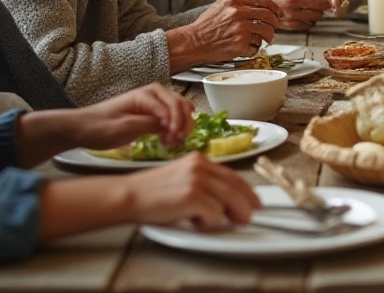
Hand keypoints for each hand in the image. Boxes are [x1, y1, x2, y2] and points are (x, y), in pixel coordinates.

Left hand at [73, 83, 194, 149]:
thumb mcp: (123, 128)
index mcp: (144, 95)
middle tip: (179, 141)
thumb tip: (169, 125)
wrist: (81, 129)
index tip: (175, 139)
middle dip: (183, 123)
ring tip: (174, 142)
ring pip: (178, 110)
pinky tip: (169, 141)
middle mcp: (151, 96)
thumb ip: (148, 124)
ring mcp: (151, 105)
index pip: (170, 105)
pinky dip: (174, 129)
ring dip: (181, 126)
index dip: (177, 122)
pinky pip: (170, 118)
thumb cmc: (98, 127)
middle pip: (179, 104)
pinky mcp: (150, 116)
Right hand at [122, 153, 261, 228]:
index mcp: (199, 159)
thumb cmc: (151, 192)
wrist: (129, 195)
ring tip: (219, 222)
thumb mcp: (181, 178)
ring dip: (229, 215)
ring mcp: (197, 180)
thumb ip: (203, 182)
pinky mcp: (192, 196)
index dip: (246, 190)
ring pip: (230, 200)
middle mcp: (200, 166)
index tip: (254, 201)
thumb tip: (225, 200)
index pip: (231, 175)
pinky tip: (195, 222)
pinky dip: (209, 223)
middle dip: (246, 205)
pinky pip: (215, 214)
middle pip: (236, 186)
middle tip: (248, 218)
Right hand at [169, 0, 280, 70]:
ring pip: (267, 31)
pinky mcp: (240, 44)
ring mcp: (241, 29)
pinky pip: (256, 46)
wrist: (193, 42)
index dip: (275, 8)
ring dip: (269, 37)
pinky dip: (254, 49)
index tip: (279, 14)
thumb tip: (258, 7)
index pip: (264, 2)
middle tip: (274, 29)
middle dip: (275, 23)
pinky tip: (246, 48)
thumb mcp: (220, 7)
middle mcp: (239, 14)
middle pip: (269, 16)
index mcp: (234, 2)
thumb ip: (238, 5)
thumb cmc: (205, 27)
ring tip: (266, 40)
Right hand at [257, 0, 340, 30]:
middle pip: (322, 7)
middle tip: (318, 3)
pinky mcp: (289, 25)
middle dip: (324, 6)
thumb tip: (339, 1)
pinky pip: (309, 26)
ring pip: (317, 17)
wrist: (266, 0)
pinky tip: (302, 16)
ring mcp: (290, 14)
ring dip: (317, 14)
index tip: (337, 2)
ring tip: (308, 9)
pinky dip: (309, 22)